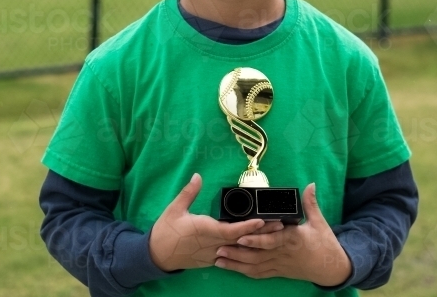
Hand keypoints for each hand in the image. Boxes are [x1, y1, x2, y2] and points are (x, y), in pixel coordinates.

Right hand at [148, 173, 283, 271]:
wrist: (157, 256)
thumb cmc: (166, 231)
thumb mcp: (175, 208)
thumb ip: (188, 192)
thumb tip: (197, 176)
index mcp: (204, 230)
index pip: (231, 230)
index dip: (248, 226)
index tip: (262, 220)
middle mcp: (212, 244)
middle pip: (241, 240)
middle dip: (261, 234)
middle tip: (279, 226)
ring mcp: (213, 254)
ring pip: (239, 250)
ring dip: (256, 243)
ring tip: (274, 235)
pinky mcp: (211, 260)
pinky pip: (231, 255)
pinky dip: (244, 251)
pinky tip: (256, 246)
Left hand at [214, 183, 352, 285]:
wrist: (331, 269)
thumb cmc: (325, 244)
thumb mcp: (319, 222)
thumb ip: (310, 203)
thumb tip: (310, 185)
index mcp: (293, 239)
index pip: (272, 240)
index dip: (257, 240)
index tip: (242, 237)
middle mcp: (283, 253)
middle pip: (258, 255)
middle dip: (237, 253)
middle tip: (219, 248)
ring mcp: (280, 264)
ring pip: (255, 266)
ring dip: (236, 264)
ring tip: (218, 259)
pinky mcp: (279, 271)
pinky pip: (260, 273)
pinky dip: (245, 271)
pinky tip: (231, 268)